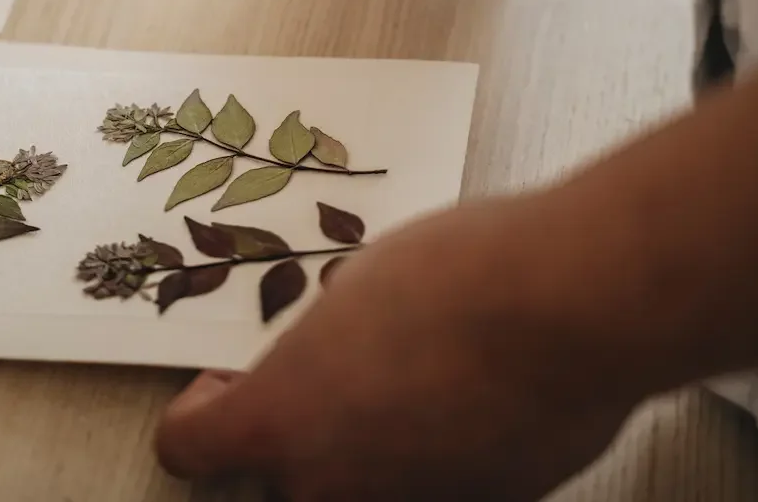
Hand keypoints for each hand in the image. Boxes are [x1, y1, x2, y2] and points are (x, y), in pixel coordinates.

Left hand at [154, 203, 637, 500]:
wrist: (570, 307)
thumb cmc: (464, 277)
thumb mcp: (361, 280)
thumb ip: (328, 334)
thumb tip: (339, 337)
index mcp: (281, 417)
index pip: (187, 446)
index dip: (201, 411)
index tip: (226, 385)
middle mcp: (333, 484)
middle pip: (278, 482)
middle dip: (295, 438)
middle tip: (332, 381)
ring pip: (362, 493)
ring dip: (370, 451)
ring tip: (413, 383)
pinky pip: (437, 490)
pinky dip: (442, 459)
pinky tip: (473, 401)